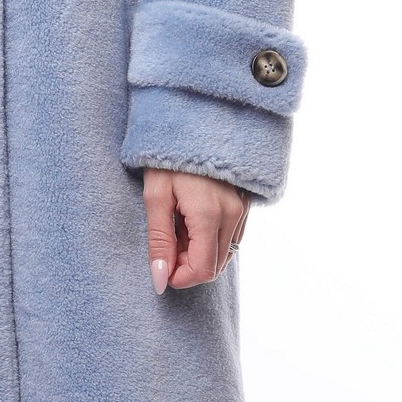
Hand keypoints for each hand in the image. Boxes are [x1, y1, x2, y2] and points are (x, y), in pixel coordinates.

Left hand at [142, 169, 250, 294]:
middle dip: (188, 265)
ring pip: (224, 253)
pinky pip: (232, 237)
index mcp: (210, 215)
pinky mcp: (246, 204)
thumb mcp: (155, 197)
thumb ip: (159, 242)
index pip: (203, 270)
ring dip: (199, 252)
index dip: (180, 278)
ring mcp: (243, 209)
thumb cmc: (168, 157)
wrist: (195, 121)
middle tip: (166, 243)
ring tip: (178, 226)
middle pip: (215, 265)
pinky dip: (211, 239)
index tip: (161, 267)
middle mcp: (233, 215)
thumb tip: (161, 280)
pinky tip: (192, 219)